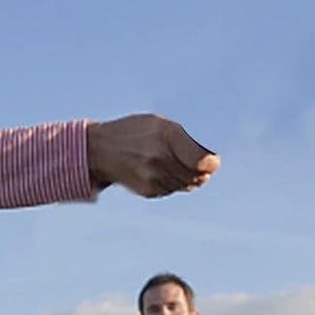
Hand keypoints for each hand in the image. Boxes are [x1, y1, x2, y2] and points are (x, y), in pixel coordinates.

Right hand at [86, 115, 219, 197]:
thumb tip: (211, 152)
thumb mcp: (159, 123)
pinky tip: (161, 171)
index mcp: (167, 135)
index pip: (203, 161)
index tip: (213, 160)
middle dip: (202, 171)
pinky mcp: (148, 191)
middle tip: (199, 163)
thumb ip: (184, 136)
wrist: (100, 149)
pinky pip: (172, 190)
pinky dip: (173, 182)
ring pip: (186, 184)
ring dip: (188, 177)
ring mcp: (153, 177)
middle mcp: (160, 158)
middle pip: (197, 175)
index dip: (212, 163)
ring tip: (176, 164)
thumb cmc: (135, 131)